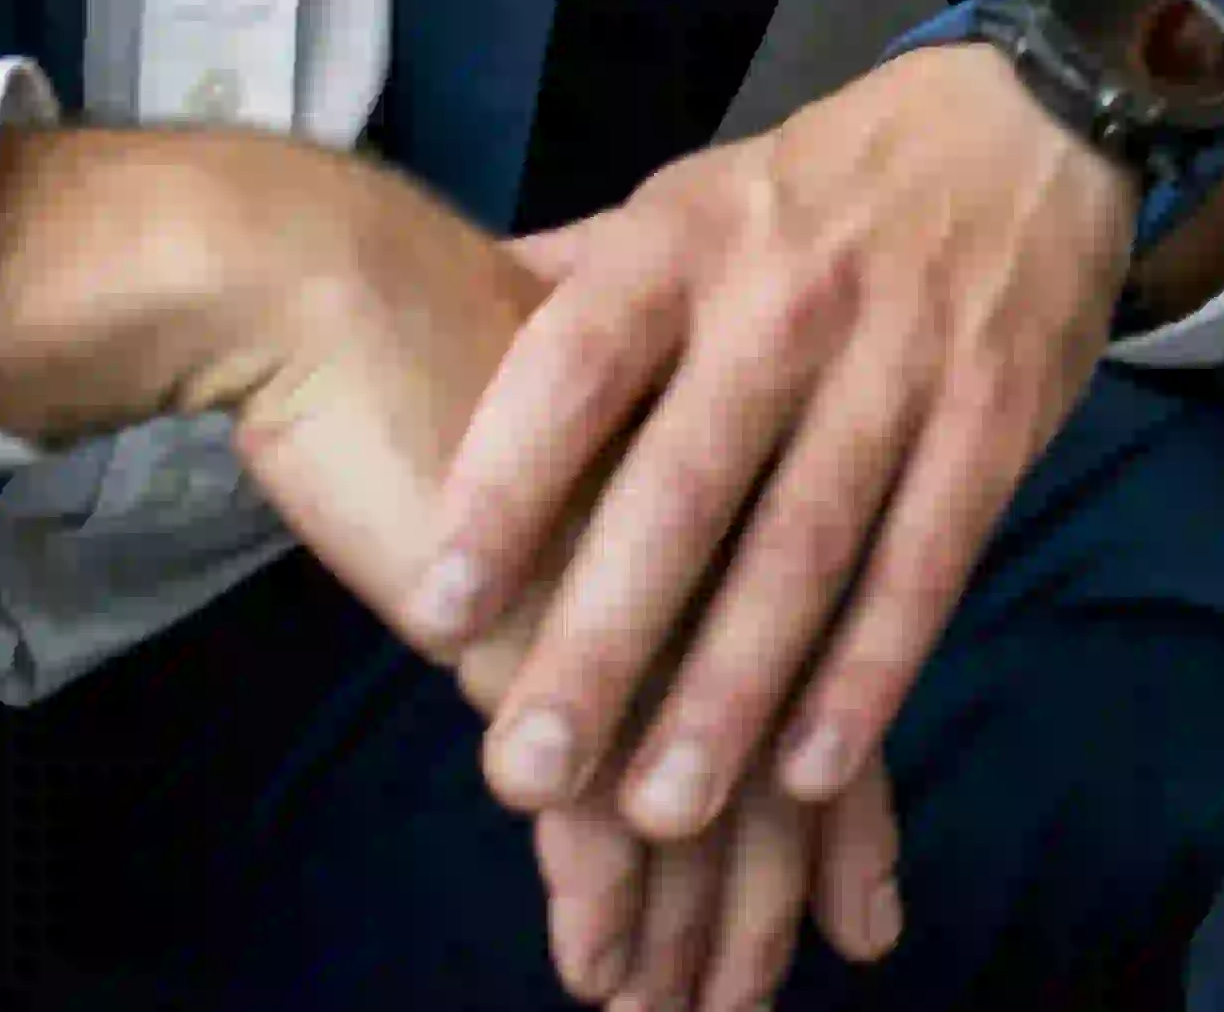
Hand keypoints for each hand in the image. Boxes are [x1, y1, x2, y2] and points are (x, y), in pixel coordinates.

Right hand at [0, 126, 902, 1011]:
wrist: (352, 283)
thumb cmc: (474, 327)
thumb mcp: (622, 410)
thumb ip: (670, 486)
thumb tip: (691, 577)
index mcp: (771, 476)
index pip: (835, 674)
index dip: (852, 810)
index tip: (871, 920)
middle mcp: (734, 536)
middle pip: (780, 754)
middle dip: (779, 892)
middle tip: (764, 999)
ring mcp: (647, 583)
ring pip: (699, 786)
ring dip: (689, 916)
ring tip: (676, 1011)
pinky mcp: (551, 619)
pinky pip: (593, 791)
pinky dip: (598, 887)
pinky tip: (600, 959)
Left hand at [421, 37, 1133, 868]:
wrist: (1033, 120)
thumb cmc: (818, 189)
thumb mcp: (688, 197)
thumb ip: (573, 284)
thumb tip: (426, 338)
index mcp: (685, 241)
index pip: (577, 365)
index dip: (506, 487)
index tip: (434, 616)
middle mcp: (787, 300)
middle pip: (685, 487)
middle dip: (605, 639)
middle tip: (525, 772)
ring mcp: (903, 361)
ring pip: (806, 548)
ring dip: (732, 691)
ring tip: (658, 812)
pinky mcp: (997, 418)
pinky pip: (925, 563)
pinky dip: (870, 672)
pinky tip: (809, 769)